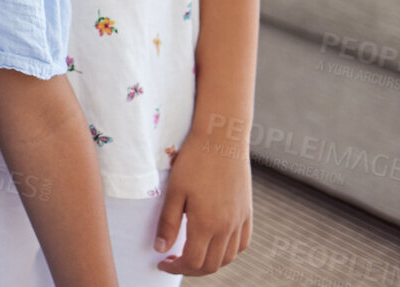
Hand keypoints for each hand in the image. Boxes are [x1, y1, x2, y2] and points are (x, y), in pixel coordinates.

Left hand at [156, 121, 252, 274]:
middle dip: (191, 269)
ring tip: (191, 254)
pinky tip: (215, 245)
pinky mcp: (248, 213)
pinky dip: (228, 252)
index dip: (176, 267)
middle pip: (211, 265)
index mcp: (207, 224)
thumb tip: (161, 249)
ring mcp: (240, 221)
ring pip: (228, 257)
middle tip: (174, 260)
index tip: (162, 262)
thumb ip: (167, 223)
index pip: (193, 262)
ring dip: (209, 263)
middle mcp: (227, 227)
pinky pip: (242, 244)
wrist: (222, 140)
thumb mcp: (174, 191)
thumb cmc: (194, 162)